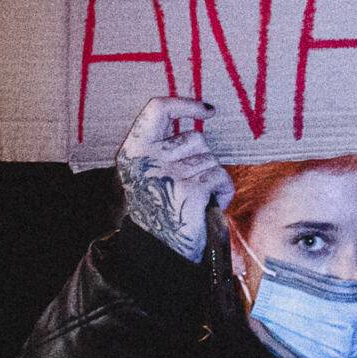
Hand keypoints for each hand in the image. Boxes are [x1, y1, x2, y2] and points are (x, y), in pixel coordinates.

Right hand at [113, 96, 230, 263]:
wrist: (157, 253)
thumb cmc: (159, 209)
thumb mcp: (148, 172)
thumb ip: (164, 146)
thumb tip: (203, 115)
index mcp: (133, 151)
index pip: (158, 109)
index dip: (185, 104)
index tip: (208, 110)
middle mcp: (148, 160)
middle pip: (196, 138)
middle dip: (202, 159)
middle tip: (189, 185)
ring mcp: (169, 174)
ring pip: (212, 160)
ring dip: (212, 180)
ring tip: (195, 200)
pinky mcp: (190, 191)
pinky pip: (221, 179)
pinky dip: (222, 193)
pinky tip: (208, 207)